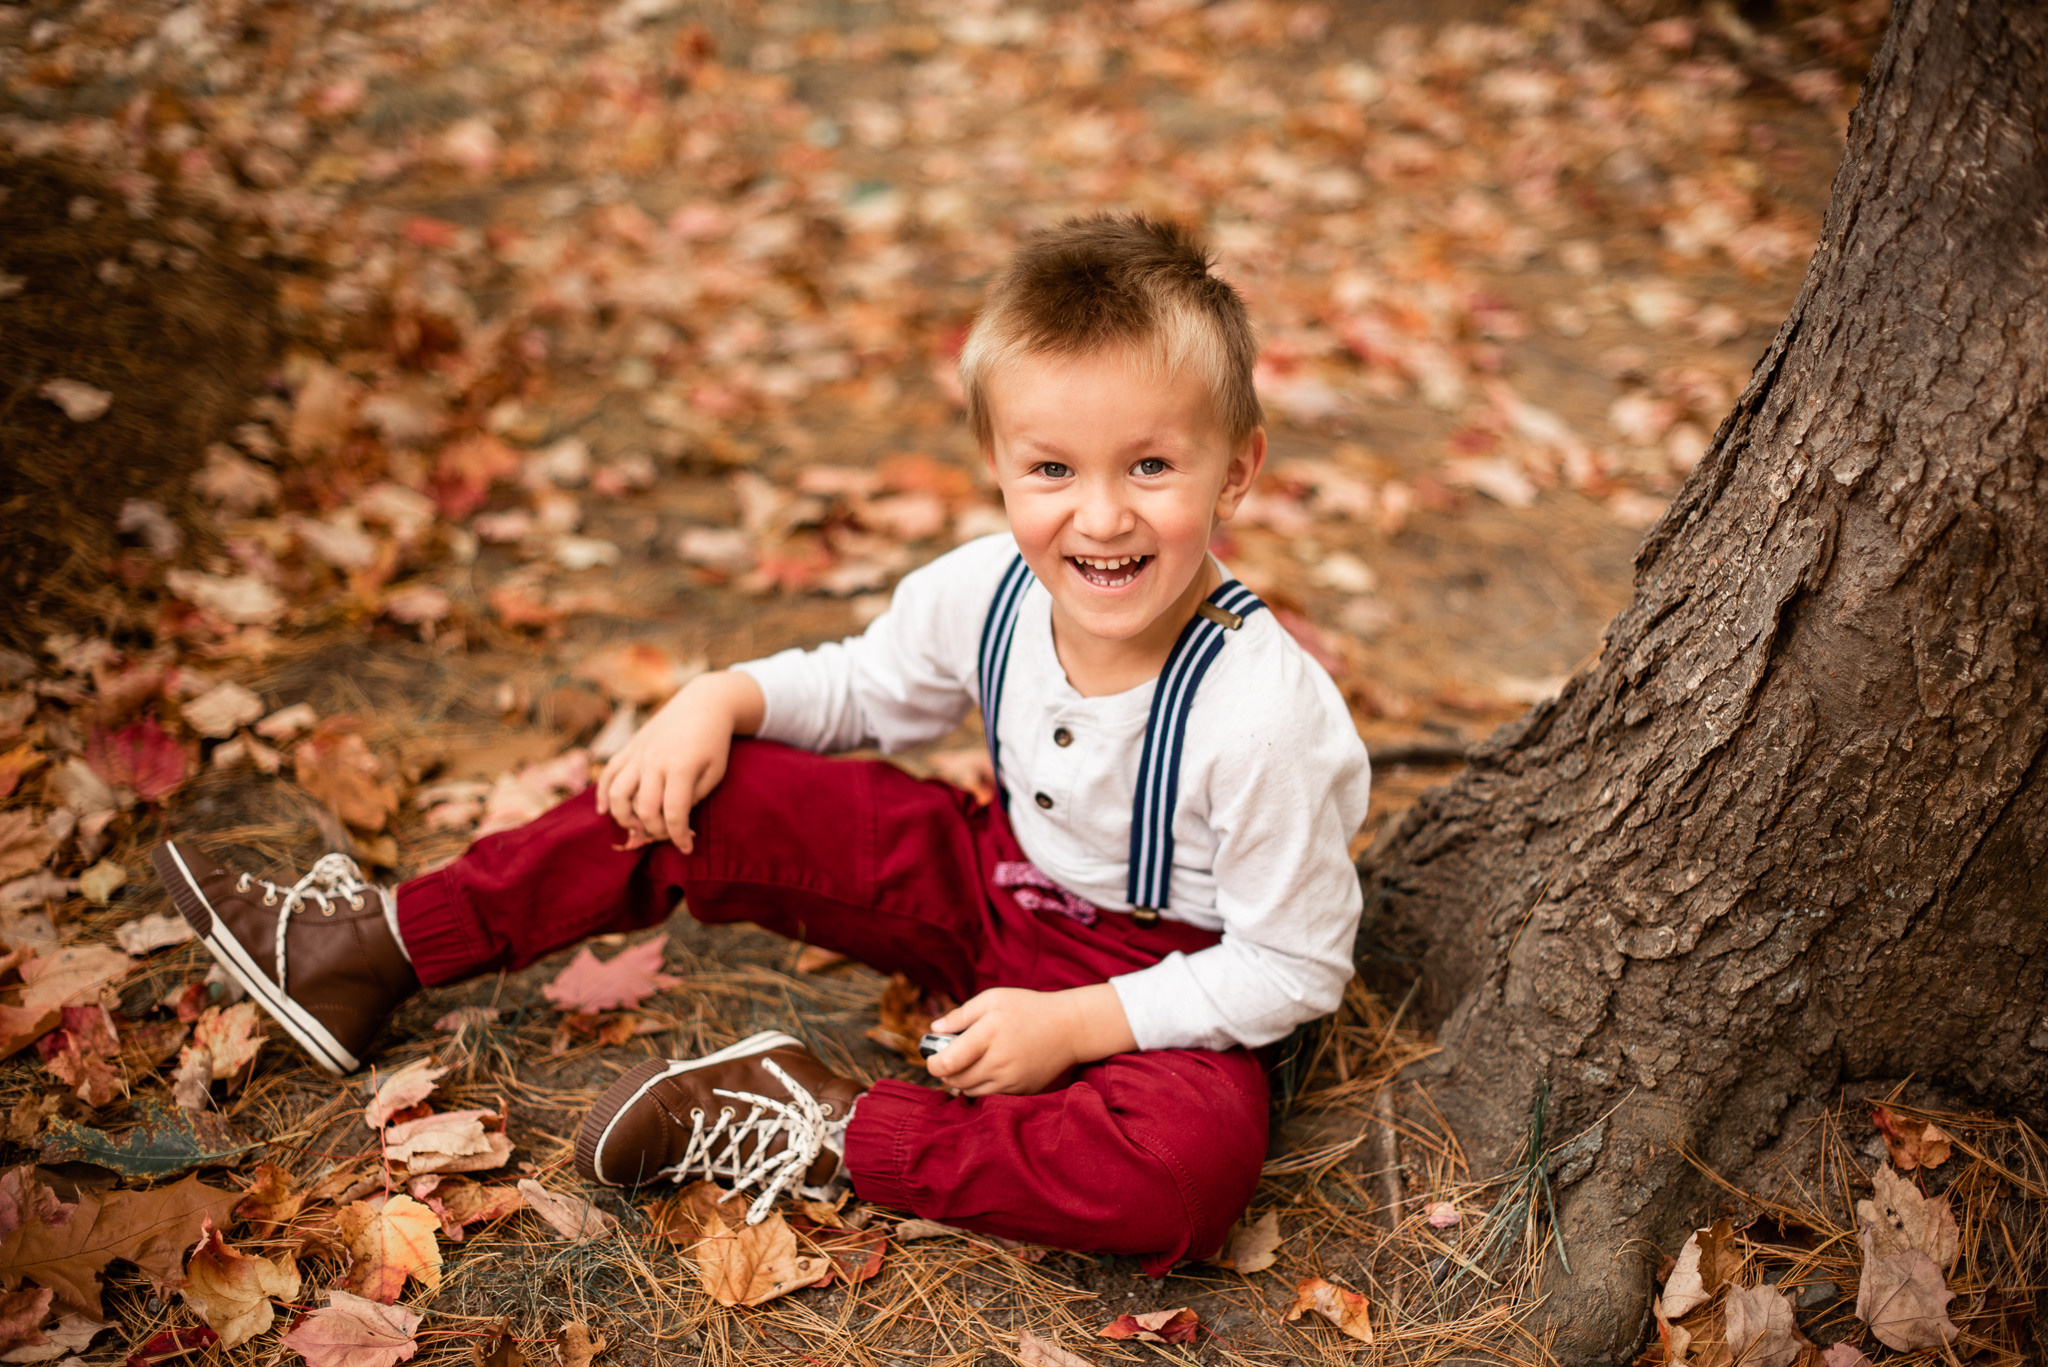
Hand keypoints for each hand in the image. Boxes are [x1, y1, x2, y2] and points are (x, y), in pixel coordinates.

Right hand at [595, 671, 763, 852]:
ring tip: (638, 827)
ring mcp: (638, 755)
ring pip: (618, 794)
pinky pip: (608, 775)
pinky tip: (605, 812)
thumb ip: (694, 797)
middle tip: (666, 837)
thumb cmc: (713, 742)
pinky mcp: (628, 749)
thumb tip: (673, 819)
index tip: (687, 849)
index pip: (674, 814)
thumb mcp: (715, 771)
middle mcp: (654, 761)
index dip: (679, 837)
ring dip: (624, 818)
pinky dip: (602, 795)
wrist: (701, 705)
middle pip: (645, 809)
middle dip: (655, 832)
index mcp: (680, 767)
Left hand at [925, 983, 1136, 1096]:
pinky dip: (980, 1086)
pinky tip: (985, 1070)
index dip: (933, 1063)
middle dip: (945, 1072)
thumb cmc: (1027, 1008)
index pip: (948, 1062)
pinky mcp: (1020, 1091)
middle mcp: (998, 1061)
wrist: (1069, 1028)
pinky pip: (989, 1095)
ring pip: (970, 1091)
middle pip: (956, 1080)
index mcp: (988, 1034)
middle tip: (946, 1060)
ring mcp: (1011, 1080)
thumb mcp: (992, 999)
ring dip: (961, 1081)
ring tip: (964, 1064)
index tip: (932, 1056)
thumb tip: (934, 1030)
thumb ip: (960, 1015)